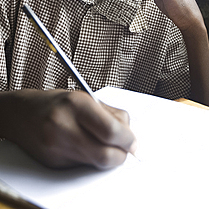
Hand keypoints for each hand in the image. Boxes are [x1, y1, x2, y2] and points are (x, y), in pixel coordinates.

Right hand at [1, 89, 136, 169]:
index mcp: (76, 104)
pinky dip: (91, 158)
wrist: (22, 113)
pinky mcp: (53, 162)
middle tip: (125, 149)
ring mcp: (56, 147)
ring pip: (96, 163)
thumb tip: (131, 135)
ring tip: (103, 142)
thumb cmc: (57, 102)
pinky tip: (84, 145)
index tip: (133, 142)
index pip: (111, 130)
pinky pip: (83, 165)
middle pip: (105, 155)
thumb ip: (111, 114)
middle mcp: (64, 126)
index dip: (128, 140)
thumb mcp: (86, 97)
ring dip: (107, 156)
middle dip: (121, 155)